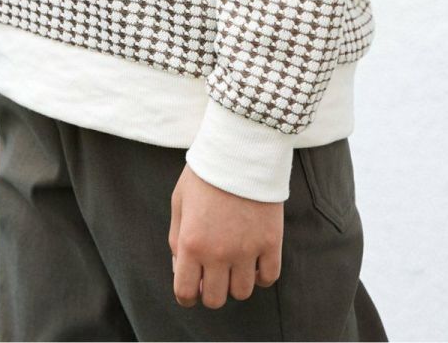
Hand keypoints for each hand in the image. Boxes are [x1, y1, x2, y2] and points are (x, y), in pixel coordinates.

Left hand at [168, 162, 282, 307]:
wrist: (240, 148)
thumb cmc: (205, 174)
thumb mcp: (179, 202)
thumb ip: (176, 239)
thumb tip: (181, 271)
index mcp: (191, 244)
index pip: (185, 293)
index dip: (187, 294)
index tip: (192, 286)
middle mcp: (218, 253)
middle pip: (215, 299)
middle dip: (210, 289)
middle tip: (214, 272)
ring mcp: (246, 250)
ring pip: (242, 292)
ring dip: (236, 282)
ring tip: (235, 262)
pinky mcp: (271, 242)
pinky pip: (268, 278)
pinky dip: (261, 275)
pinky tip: (255, 261)